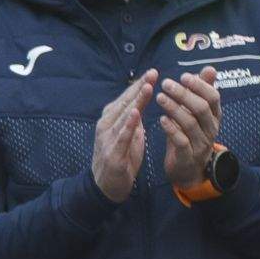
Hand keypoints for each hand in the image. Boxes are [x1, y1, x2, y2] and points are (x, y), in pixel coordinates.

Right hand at [91, 71, 154, 201]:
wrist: (106, 186)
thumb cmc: (119, 159)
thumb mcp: (129, 135)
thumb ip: (133, 120)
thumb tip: (141, 103)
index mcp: (111, 119)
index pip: (127, 98)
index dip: (139, 85)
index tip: (153, 72)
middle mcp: (106, 125)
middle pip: (125, 103)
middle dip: (140, 87)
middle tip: (153, 73)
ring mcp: (108, 138)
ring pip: (124, 115)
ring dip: (136, 100)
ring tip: (147, 87)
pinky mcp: (112, 152)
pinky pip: (122, 135)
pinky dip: (129, 123)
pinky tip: (136, 113)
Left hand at [156, 67, 221, 174]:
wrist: (187, 170)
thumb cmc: (190, 135)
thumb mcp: (196, 113)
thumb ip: (201, 92)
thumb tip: (210, 68)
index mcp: (214, 116)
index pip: (213, 97)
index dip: (200, 86)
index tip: (184, 76)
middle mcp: (210, 129)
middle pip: (201, 108)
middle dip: (183, 94)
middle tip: (166, 83)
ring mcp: (200, 144)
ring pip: (190, 123)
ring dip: (174, 108)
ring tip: (159, 97)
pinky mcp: (188, 156)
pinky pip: (181, 141)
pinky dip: (171, 129)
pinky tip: (162, 119)